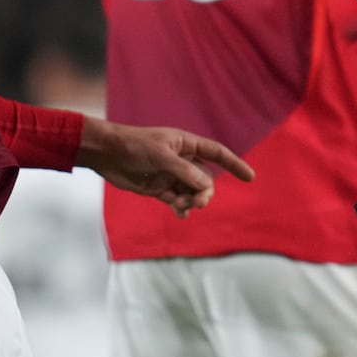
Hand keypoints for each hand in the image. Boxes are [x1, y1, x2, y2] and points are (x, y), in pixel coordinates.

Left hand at [77, 118, 253, 218]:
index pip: (216, 153)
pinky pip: (177, 199)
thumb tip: (206, 187)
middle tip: (198, 202)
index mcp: (185, 144)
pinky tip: (181, 213)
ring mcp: (170, 174)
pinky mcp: (158, 188)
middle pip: (204, 178)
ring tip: (184, 206)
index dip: (234, 164)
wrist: (107, 154)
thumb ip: (185, 171)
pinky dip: (181, 207)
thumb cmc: (134, 146)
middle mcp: (181, 159)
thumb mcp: (162, 156)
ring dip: (192, 200)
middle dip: (205, 191)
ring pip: (192, 191)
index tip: (250, 177)